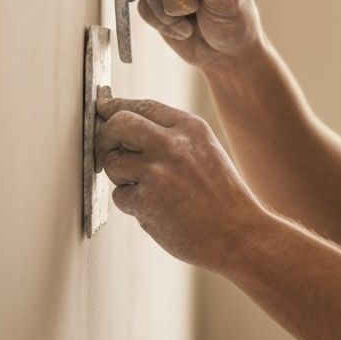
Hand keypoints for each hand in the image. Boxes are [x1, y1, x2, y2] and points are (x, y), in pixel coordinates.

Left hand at [94, 88, 269, 269]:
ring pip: (112, 162)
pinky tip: (158, 211)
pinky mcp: (146, 201)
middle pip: (118, 124)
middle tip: (107, 152)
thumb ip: (171, 135)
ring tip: (151, 190)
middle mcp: (172, 143)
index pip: (142, 105)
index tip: (102, 106)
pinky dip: (132, 205)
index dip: (116, 106)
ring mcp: (158, 171)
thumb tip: (124, 121)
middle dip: (105, 136)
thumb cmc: (220, 195)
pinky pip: (120, 196)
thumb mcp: (205, 149)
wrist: (239, 233)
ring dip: (120, 177)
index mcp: (190, 127)